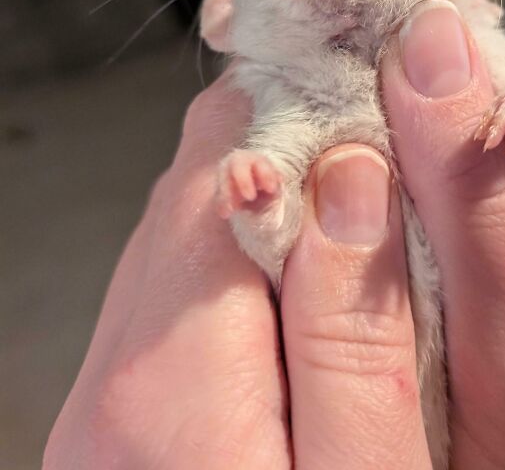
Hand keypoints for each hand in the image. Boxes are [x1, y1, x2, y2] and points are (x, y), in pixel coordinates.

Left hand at [43, 72, 433, 468]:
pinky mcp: (128, 420)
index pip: (213, 171)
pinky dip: (247, 273)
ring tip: (358, 229)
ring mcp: (109, 404)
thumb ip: (352, 330)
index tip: (364, 97)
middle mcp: (115, 386)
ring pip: (185, 241)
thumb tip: (350, 177)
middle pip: (189, 195)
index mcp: (170, 388)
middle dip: (286, 158)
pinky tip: (310, 298)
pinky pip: (181, 300)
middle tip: (381, 160)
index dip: (292, 113)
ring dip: (270, 215)